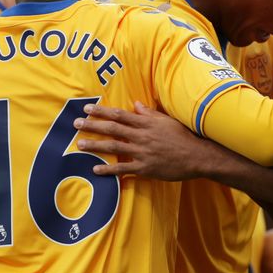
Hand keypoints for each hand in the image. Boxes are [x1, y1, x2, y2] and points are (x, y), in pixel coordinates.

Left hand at [75, 102, 210, 179]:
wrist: (197, 156)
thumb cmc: (183, 136)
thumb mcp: (167, 120)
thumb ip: (149, 113)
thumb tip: (136, 104)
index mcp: (147, 123)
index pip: (120, 114)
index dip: (102, 111)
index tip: (88, 108)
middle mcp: (142, 136)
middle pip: (113, 129)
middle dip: (93, 125)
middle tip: (75, 123)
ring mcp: (142, 152)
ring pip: (114, 147)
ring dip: (95, 145)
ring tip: (80, 144)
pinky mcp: (145, 168)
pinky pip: (123, 168)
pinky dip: (108, 169)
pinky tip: (95, 169)